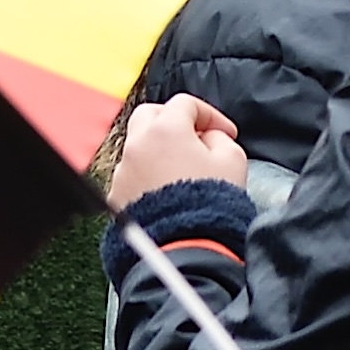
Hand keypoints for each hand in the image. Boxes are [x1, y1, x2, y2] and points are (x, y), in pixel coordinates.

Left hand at [107, 93, 245, 207]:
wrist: (184, 246)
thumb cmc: (209, 203)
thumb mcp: (232, 160)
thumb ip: (220, 138)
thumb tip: (208, 138)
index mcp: (166, 129)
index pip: (186, 104)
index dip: (210, 115)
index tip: (224, 133)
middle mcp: (138, 144)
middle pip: (151, 115)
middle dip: (174, 121)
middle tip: (194, 137)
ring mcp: (123, 171)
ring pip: (138, 146)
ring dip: (158, 150)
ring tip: (181, 170)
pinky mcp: (116, 196)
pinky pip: (131, 176)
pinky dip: (147, 176)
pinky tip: (166, 191)